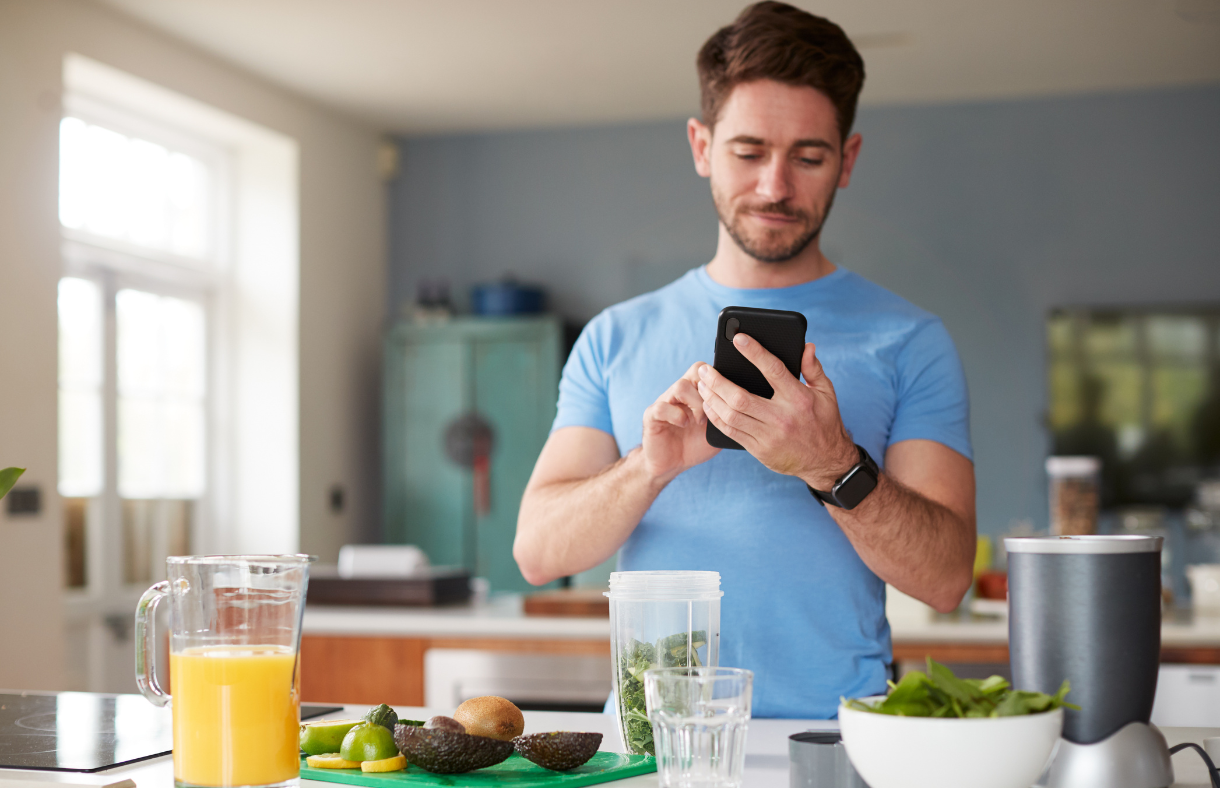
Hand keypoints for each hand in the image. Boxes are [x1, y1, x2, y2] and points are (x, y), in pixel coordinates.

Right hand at [640, 362, 720, 483]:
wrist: (672, 464)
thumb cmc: (697, 444)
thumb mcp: (718, 428)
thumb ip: (729, 413)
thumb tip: (751, 404)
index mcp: (697, 391)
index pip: (710, 370)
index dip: (722, 380)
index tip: (729, 399)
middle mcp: (680, 392)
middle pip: (697, 370)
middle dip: (711, 389)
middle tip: (715, 409)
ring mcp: (665, 401)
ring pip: (681, 386)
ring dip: (696, 404)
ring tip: (700, 421)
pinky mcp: (652, 416)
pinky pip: (662, 407)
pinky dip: (676, 416)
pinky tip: (684, 425)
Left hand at [697, 334, 856, 488]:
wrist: (826, 461)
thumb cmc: (824, 422)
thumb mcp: (826, 393)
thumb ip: (813, 368)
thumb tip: (806, 346)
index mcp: (799, 399)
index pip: (773, 370)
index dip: (754, 352)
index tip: (738, 339)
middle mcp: (782, 418)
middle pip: (740, 397)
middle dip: (717, 381)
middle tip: (704, 369)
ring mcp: (769, 436)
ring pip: (731, 415)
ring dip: (712, 398)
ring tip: (702, 385)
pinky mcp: (759, 450)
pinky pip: (731, 432)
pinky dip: (716, 418)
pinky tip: (709, 406)